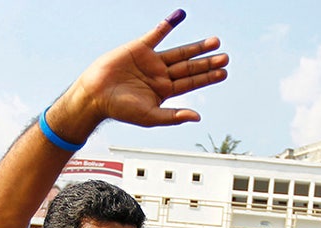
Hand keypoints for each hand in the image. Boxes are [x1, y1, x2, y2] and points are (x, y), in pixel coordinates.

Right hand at [69, 12, 227, 129]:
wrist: (95, 95)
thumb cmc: (120, 109)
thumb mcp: (150, 116)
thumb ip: (173, 116)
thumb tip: (197, 117)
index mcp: (165, 92)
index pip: (191, 83)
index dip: (208, 77)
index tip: (224, 72)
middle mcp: (161, 75)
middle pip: (189, 67)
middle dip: (207, 62)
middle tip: (225, 57)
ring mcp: (151, 61)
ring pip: (179, 52)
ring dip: (196, 47)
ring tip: (215, 42)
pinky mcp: (139, 48)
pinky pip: (157, 34)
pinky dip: (168, 25)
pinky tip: (180, 16)